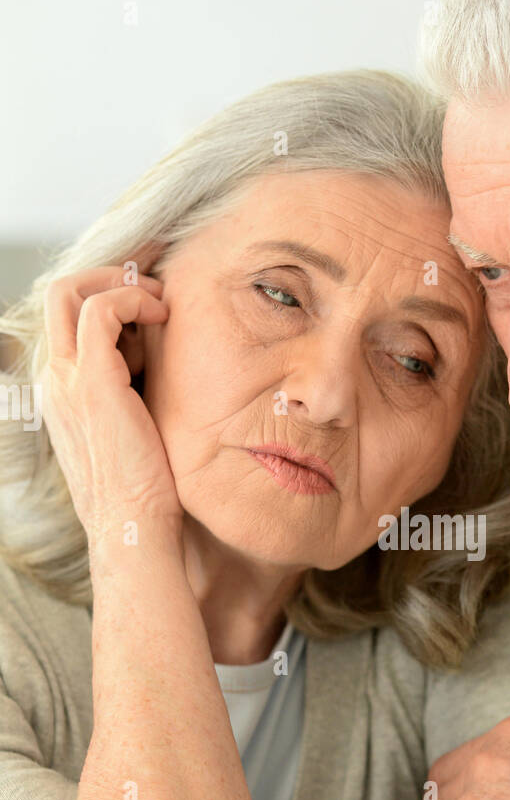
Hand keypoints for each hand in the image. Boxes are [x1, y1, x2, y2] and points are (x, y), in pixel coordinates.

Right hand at [38, 262, 180, 549]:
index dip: (108, 294)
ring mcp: (68, 378)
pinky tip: (164, 318)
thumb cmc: (146, 487)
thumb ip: (136, 387)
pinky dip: (134, 299)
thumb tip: (163, 356)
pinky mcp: (92, 380)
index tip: (153, 300)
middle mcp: (56, 378)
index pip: (68, 317)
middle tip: (156, 284)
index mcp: (63, 389)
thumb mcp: (136, 424)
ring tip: (162, 303)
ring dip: (122, 282)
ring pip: (71, 290)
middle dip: (109, 272)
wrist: (134, 527)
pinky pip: (102, 308)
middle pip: (59, 292)